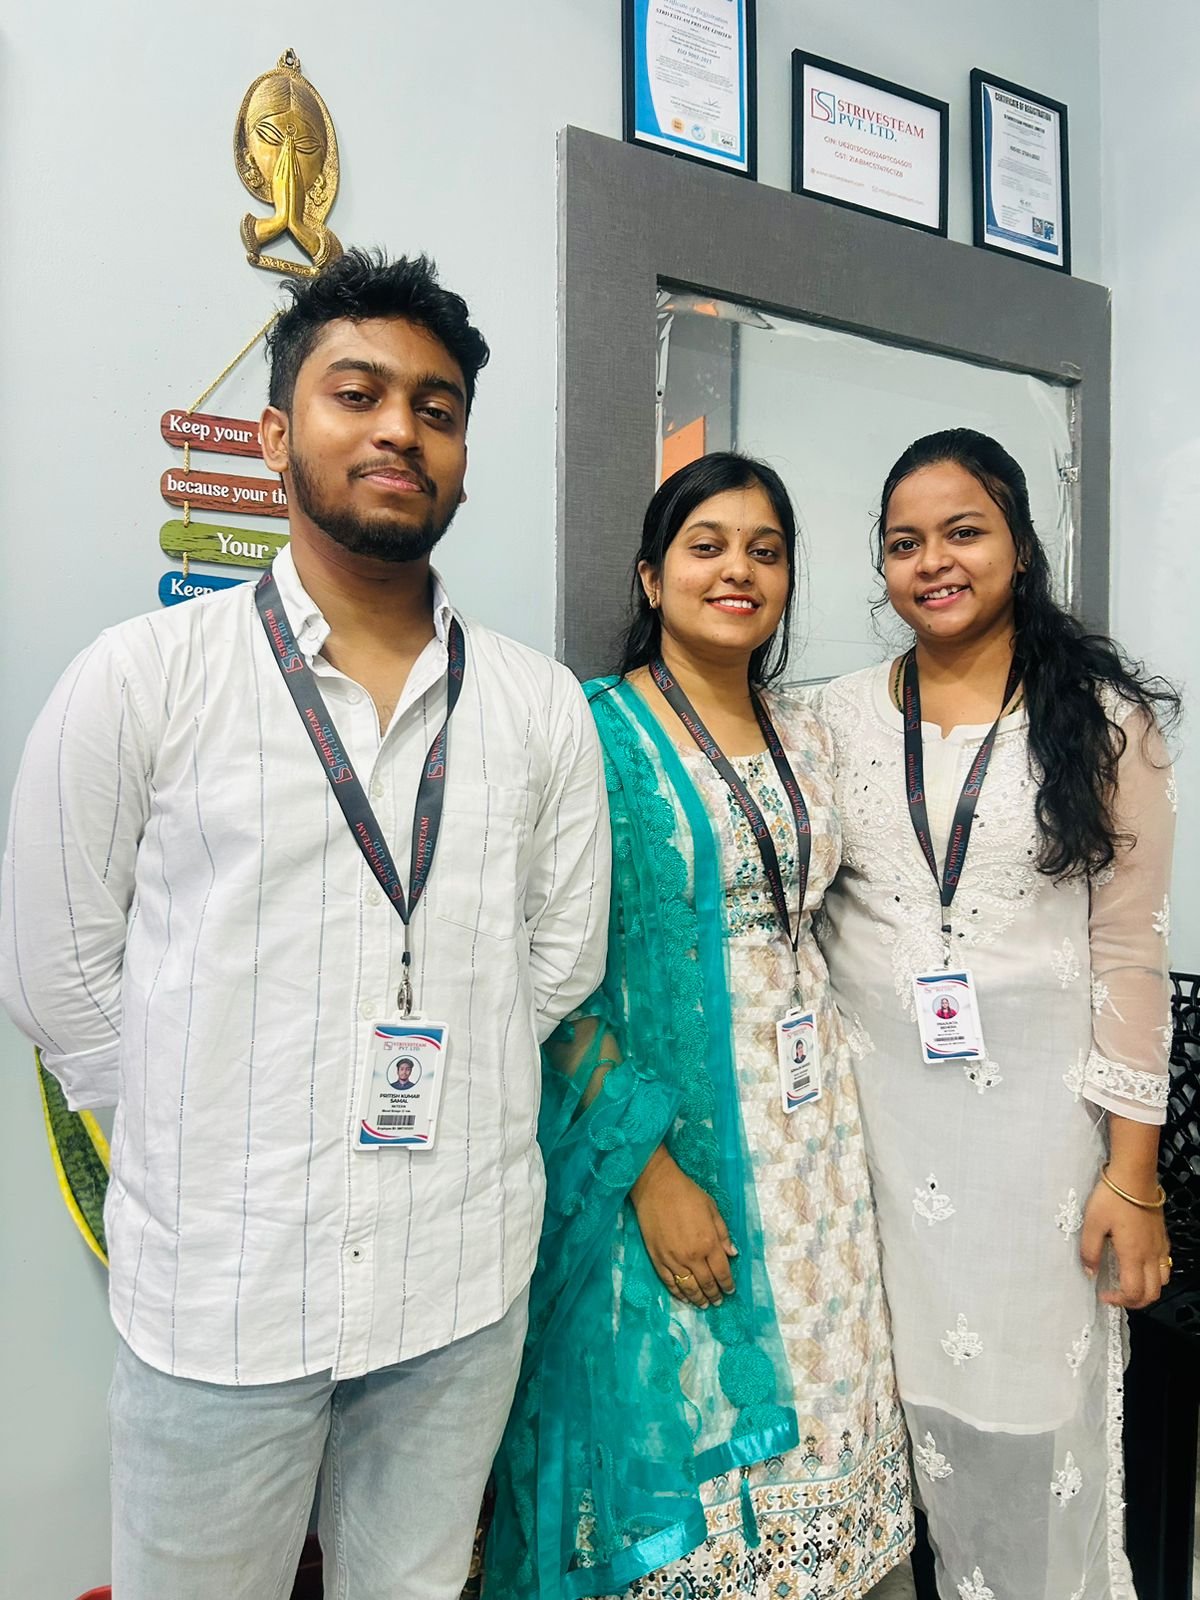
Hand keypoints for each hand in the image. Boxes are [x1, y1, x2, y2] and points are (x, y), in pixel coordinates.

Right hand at [630, 1146, 736, 1308]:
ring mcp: (673, 1260)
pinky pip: (669, 1282)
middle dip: (714, 1295)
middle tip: (718, 1301)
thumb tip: (733, 1254)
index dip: (728, 1284)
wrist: (656, 1187)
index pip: (722, 1272)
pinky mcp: (657, 1259)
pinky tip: (684, 1298)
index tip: (731, 1290)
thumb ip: (723, 1234)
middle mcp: (692, 1256)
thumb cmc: (687, 1194)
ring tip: (704, 1305)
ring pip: (688, 1288)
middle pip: (706, 1283)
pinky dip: (678, 1293)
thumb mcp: (712, 1209)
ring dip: (698, 1299)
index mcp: (708, 1243)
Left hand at [1080, 1177, 1169, 1308]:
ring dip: (1148, 1290)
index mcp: (1134, 1255)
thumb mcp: (1092, 1223)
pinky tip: (1139, 1265)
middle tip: (1117, 1296)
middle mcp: (1151, 1255)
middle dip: (1135, 1302)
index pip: (1133, 1292)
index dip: (1119, 1301)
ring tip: (1129, 1284)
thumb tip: (1090, 1272)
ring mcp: (1159, 1246)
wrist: (1134, 1176)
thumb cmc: (1112, 1198)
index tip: (1104, 1295)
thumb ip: (1089, 1250)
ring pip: (1163, 1281)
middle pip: (1153, 1293)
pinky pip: (1165, 1264)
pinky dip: (1156, 1275)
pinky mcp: (1162, 1236)